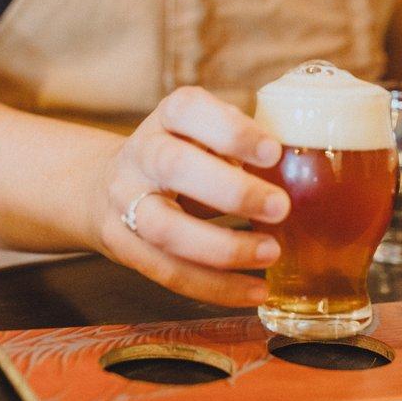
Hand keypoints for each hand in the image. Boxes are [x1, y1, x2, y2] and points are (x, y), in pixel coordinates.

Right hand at [86, 87, 289, 306]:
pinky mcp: (124, 246)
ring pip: (165, 228)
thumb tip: (298, 168)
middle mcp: (140, 154)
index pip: (190, 110)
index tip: (274, 152)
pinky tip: (254, 290)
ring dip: (222, 248)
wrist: (104, 185)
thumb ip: (242, 144)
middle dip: (231, 190)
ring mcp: (126, 202)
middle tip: (281, 207)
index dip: (231, 130)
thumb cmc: (182, 154)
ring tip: (271, 253)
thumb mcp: (205, 134)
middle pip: (173, 166)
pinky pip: (168, 272)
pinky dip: (215, 287)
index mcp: (168, 118)